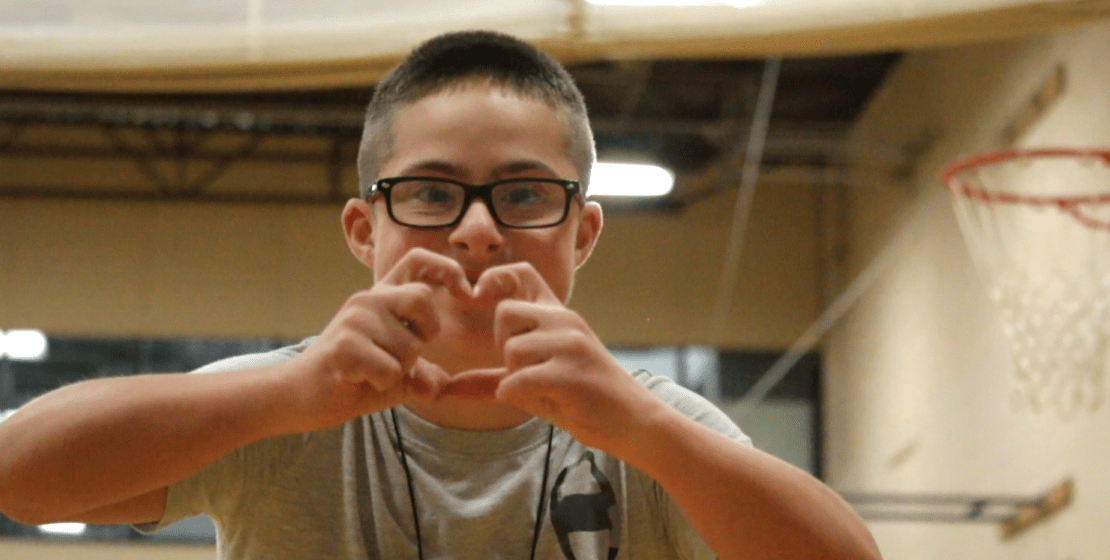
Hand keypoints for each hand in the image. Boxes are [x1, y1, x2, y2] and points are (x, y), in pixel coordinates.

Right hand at [284, 249, 471, 431]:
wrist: (298, 396)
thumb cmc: (351, 381)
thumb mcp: (394, 375)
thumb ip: (420, 374)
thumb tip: (439, 385)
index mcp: (382, 297)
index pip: (418, 261)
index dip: (448, 269)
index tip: (466, 293)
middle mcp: (368, 299)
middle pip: (423, 300)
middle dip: (426, 333)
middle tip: (403, 354)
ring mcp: (354, 319)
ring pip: (410, 348)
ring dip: (399, 372)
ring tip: (370, 373)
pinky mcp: (345, 345)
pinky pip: (391, 371)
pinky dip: (382, 385)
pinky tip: (358, 381)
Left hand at [445, 263, 661, 453]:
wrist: (634, 422)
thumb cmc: (582, 400)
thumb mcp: (536, 383)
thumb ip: (493, 380)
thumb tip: (446, 387)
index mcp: (559, 315)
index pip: (522, 273)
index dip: (496, 278)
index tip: (480, 296)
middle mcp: (565, 320)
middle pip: (506, 313)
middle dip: (504, 347)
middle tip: (528, 371)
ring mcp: (571, 344)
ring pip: (512, 350)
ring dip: (516, 378)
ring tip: (545, 390)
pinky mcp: (572, 374)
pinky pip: (519, 381)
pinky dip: (519, 397)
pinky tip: (548, 403)